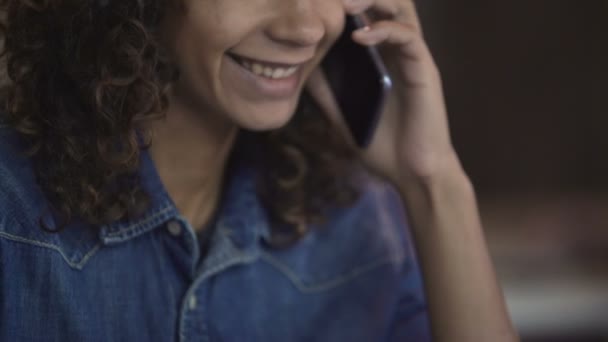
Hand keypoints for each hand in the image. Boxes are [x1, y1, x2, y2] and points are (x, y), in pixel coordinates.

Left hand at [306, 0, 460, 188]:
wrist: (411, 173)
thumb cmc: (380, 143)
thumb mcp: (341, 112)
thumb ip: (324, 89)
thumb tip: (298, 65)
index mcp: (379, 55)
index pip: (365, 14)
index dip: (345, 4)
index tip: (314, 1)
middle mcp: (396, 50)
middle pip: (384, 3)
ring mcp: (412, 58)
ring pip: (401, 10)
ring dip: (372, 1)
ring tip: (343, 5)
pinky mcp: (424, 71)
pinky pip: (409, 39)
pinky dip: (385, 31)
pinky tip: (360, 37)